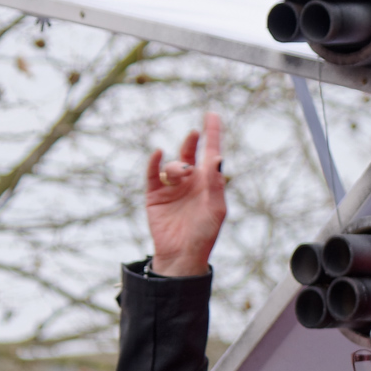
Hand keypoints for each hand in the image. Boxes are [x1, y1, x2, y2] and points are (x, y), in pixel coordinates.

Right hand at [145, 112, 226, 276]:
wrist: (181, 255)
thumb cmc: (204, 235)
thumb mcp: (216, 210)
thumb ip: (216, 184)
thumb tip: (218, 157)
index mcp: (208, 184)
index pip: (211, 154)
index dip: (212, 134)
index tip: (212, 115)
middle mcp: (191, 182)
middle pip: (189, 153)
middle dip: (191, 142)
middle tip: (194, 135)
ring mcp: (172, 187)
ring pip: (173, 164)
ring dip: (177, 165)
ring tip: (182, 175)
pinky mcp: (155, 195)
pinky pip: (152, 173)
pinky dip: (154, 162)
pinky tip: (158, 154)